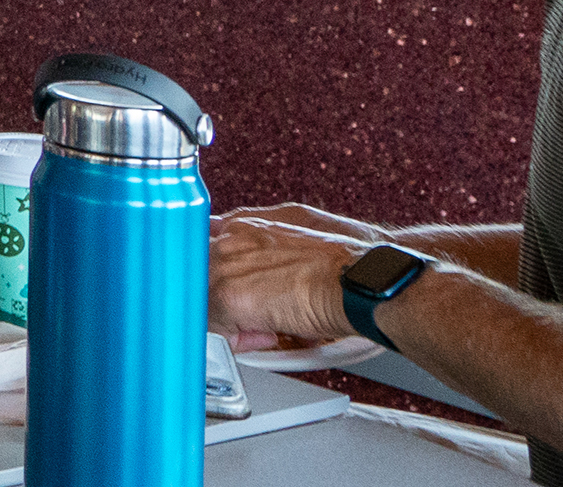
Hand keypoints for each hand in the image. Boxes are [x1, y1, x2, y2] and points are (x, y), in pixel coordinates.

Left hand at [209, 207, 384, 350]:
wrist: (364, 280)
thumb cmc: (349, 260)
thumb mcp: (302, 233)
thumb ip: (269, 244)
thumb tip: (261, 269)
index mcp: (245, 221)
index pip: (205, 247)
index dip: (218, 277)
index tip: (230, 294)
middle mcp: (229, 236)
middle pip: (198, 276)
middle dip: (219, 301)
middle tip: (248, 319)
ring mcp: (224, 264)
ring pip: (201, 300)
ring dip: (227, 321)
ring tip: (264, 330)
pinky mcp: (229, 295)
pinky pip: (214, 327)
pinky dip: (237, 340)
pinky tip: (269, 337)